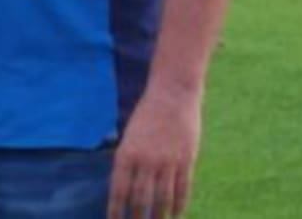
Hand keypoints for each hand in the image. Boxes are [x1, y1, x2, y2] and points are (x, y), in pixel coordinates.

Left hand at [108, 85, 201, 218]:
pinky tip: (176, 214)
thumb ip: (127, 159)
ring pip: (162, 199)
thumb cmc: (147, 113)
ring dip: (159, 216)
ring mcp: (167, 162)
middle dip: (137, 218)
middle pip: (141, 199)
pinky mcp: (186, 160)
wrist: (172, 94)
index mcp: (126, 153)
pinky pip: (182, 189)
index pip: (119, 189)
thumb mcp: (129, 134)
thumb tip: (123, 184)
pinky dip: (179, 205)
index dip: (116, 209)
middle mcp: (145, 160)